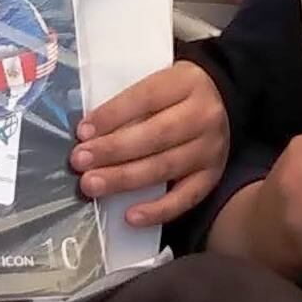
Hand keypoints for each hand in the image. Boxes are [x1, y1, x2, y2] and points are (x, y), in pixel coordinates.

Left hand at [73, 60, 229, 226]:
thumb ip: (129, 103)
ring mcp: (210, 149)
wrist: (221, 103)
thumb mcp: (159, 84)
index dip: (112, 115)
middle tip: (79, 161)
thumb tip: (87, 134)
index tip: (82, 131)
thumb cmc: (175, 95)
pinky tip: (130, 217)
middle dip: (113, 150)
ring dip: (125, 179)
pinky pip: (185, 198)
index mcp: (185, 84)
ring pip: (165, 167)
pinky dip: (157, 209)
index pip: (146, 98)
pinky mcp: (212, 176)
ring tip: (92, 185)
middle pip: (156, 135)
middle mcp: (203, 116)